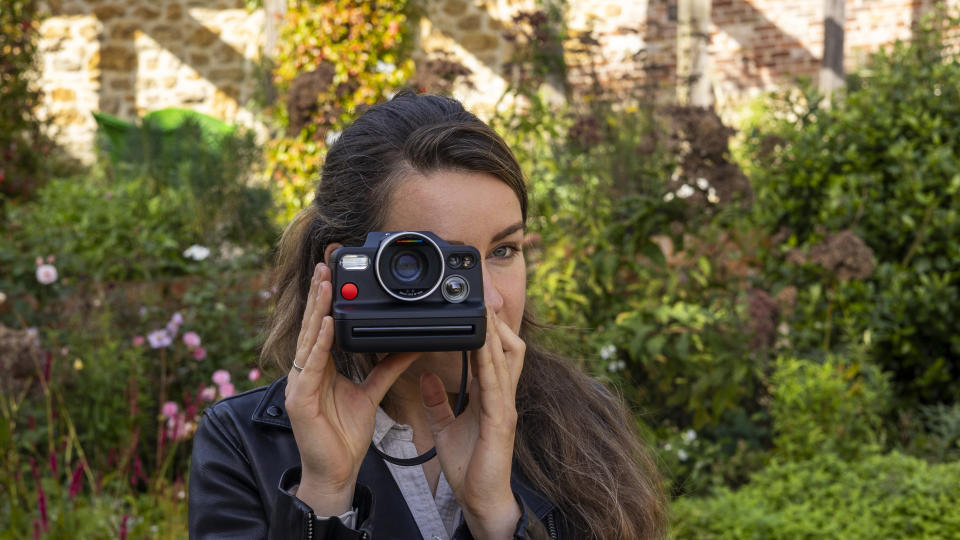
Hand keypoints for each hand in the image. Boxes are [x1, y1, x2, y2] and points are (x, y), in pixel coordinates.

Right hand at [285, 262, 418, 515]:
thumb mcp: (371, 392)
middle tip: (325, 264)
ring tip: (324, 284)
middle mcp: (305, 371)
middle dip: (318, 294)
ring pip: (308, 340)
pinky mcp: (299, 400)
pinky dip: (318, 344)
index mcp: (319, 368)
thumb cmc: (346, 436)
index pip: (321, 326)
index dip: (325, 300)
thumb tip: (410, 344)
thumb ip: (388, 368)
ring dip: (316, 310)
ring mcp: (298, 385)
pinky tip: (324, 325)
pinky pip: (310, 367)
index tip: (332, 273)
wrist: (337, 472)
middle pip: (311, 326)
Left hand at [420, 310, 524, 538]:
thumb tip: (425, 377)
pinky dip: (488, 362)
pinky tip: (480, 347)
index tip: (472, 308)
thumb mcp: (445, 427)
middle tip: (481, 301)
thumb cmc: (469, 467)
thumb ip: (437, 402)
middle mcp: (501, 396)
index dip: (487, 329)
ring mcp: (504, 406)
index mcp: (490, 396)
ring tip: (483, 311)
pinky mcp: (500, 420)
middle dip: (498, 323)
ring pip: (507, 359)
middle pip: (510, 347)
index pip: (493, 353)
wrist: (480, 500)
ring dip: (495, 334)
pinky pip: (496, 384)